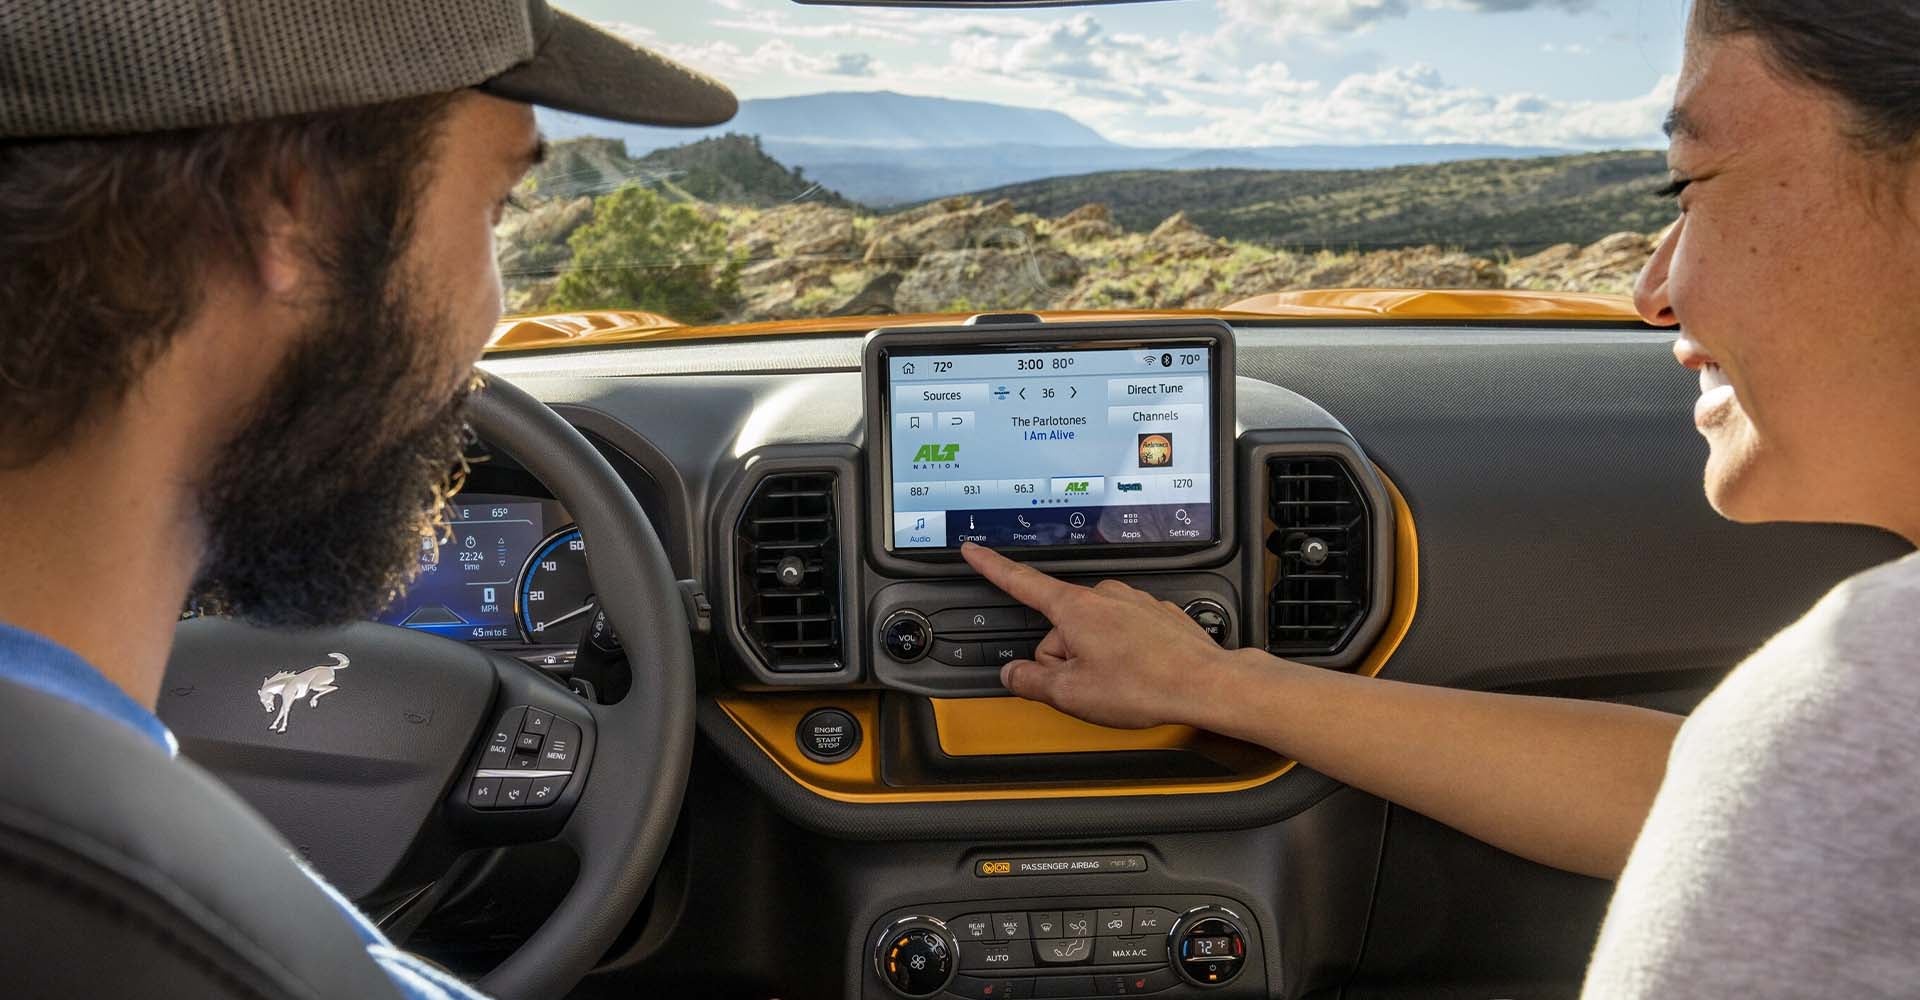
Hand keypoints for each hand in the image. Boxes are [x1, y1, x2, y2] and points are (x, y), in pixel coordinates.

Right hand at [960, 542, 1238, 728]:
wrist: (1205, 684)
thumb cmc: (1144, 685)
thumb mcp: (1072, 694)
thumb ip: (1031, 682)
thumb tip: (1015, 675)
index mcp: (1074, 609)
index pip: (1020, 581)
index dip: (992, 566)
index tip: (974, 550)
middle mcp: (1103, 596)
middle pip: (1060, 626)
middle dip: (1064, 657)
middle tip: (1086, 686)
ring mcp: (1133, 602)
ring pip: (1093, 631)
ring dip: (1095, 658)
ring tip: (1119, 684)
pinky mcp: (1155, 615)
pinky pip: (1122, 634)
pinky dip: (1124, 655)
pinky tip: (1138, 675)